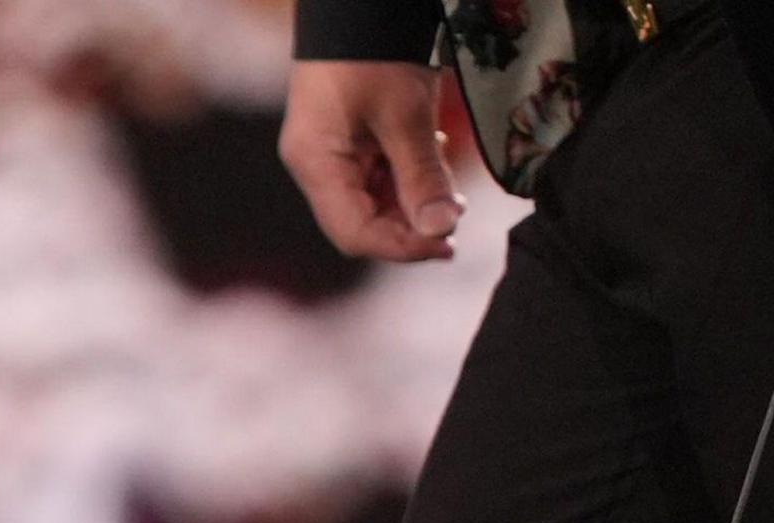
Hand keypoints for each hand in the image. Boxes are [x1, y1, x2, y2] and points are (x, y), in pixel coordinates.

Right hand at [281, 60, 464, 262]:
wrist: (362, 4)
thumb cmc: (375, 51)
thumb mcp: (406, 115)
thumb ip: (422, 177)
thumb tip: (440, 230)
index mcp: (317, 162)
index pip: (355, 233)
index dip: (402, 248)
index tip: (446, 243)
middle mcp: (316, 165)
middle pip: (363, 223)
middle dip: (412, 225)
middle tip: (456, 212)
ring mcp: (329, 154)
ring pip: (374, 204)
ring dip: (415, 202)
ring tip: (450, 185)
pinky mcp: (347, 142)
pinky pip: (377, 179)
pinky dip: (408, 179)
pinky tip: (432, 156)